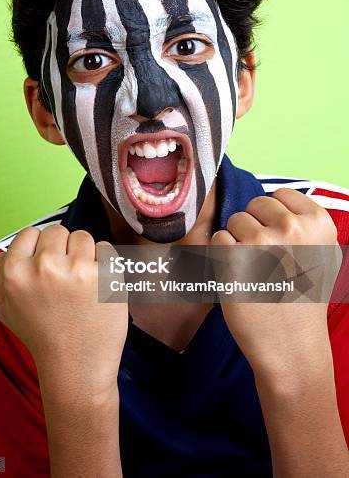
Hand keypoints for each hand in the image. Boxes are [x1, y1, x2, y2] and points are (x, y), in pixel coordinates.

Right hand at [0, 226, 127, 395]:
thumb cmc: (42, 336)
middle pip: (57, 231)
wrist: (76, 368)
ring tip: (81, 284)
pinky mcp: (106, 275)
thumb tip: (7, 249)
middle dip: (62, 250)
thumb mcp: (3, 308)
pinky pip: (106, 248)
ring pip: (83, 237)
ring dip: (84, 255)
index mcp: (15, 272)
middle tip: (64, 279)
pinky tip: (97, 285)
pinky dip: (105, 262)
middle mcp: (44, 266)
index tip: (45, 267)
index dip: (38, 248)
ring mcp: (77, 269)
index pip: (29, 233)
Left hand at [210, 188, 338, 378]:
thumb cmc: (303, 301)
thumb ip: (304, 225)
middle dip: (254, 226)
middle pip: (255, 205)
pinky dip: (222, 257)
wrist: (292, 346)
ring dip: (237, 242)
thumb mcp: (321, 255)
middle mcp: (292, 227)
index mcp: (318, 222)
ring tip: (254, 270)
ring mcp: (262, 241)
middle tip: (265, 260)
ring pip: (234, 221)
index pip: (281, 195)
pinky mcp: (235, 258)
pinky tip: (240, 277)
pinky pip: (218, 240)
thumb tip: (277, 201)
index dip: (273, 217)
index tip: (279, 241)